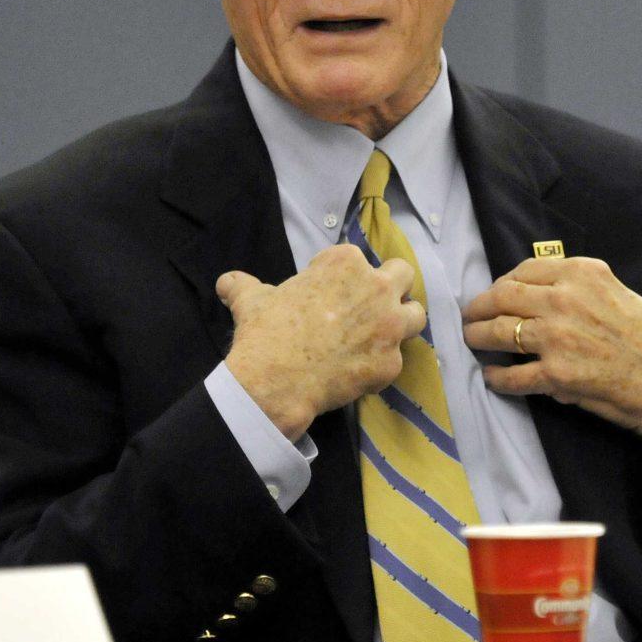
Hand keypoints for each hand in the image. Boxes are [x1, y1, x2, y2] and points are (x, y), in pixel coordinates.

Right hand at [218, 244, 424, 439]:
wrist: (274, 381)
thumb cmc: (265, 332)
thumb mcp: (251, 300)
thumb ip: (244, 286)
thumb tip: (226, 283)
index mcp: (346, 263)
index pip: (358, 260)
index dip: (344, 277)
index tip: (329, 295)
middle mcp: (376, 287)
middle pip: (403, 275)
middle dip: (390, 288)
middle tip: (370, 307)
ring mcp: (388, 326)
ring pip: (416, 314)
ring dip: (401, 322)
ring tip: (380, 336)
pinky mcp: (391, 363)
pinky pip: (396, 360)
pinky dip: (379, 366)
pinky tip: (358, 372)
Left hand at [462, 256, 641, 481]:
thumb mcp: (620, 292)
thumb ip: (581, 288)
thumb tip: (545, 291)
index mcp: (583, 273)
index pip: (523, 270)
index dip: (502, 282)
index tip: (495, 293)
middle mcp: (565, 299)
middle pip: (502, 297)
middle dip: (480, 307)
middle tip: (470, 317)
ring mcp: (557, 337)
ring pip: (499, 332)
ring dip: (478, 338)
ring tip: (473, 342)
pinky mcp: (556, 375)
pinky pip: (512, 375)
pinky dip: (497, 378)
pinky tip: (493, 378)